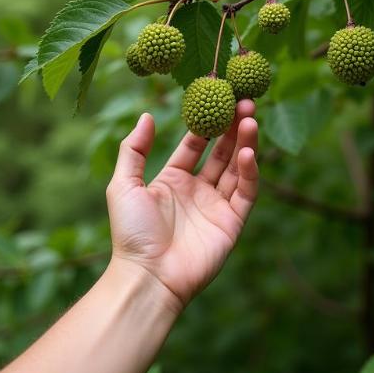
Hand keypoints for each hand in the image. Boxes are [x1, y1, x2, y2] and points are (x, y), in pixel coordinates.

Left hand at [106, 102, 258, 309]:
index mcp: (172, 180)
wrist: (147, 276)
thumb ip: (133, 149)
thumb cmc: (131, 233)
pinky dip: (249, 171)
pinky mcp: (232, 223)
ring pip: (237, 168)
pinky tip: (248, 151)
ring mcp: (216, 206)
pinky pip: (245, 192)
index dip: (206, 121)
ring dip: (245, 142)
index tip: (216, 96)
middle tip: (244, 99)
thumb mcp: (123, 184)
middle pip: (221, 152)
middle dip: (232, 126)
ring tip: (250, 117)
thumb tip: (146, 114)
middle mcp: (197, 191)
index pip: (195, 144)